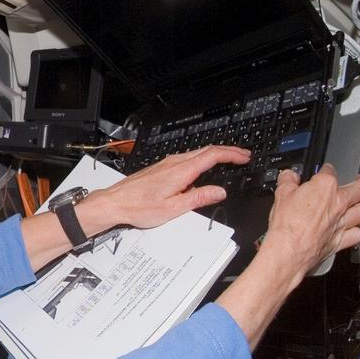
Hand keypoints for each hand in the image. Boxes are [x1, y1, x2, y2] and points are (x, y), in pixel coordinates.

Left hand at [84, 145, 250, 231]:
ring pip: (196, 153)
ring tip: (228, 160)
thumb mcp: (173, 208)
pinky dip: (202, 159)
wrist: (115, 203)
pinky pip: (186, 159)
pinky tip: (203, 168)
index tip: (245, 157)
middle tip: (243, 156)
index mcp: (180, 171)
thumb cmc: (138, 207)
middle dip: (227, 152)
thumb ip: (198, 198)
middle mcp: (173, 163)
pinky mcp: (161, 168)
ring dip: (215, 155)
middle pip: (206, 150)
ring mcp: (166, 164)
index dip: (232, 154)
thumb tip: (219, 192)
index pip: (212, 155)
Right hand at [260, 165, 359, 279]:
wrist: (290, 249)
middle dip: (359, 183)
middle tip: (357, 182)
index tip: (324, 171)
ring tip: (357, 205)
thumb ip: (287, 182)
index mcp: (324, 187)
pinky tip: (350, 229)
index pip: (330, 171)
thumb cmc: (287, 224)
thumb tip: (289, 176)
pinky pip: (357, 233)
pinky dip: (356, 230)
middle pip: (359, 189)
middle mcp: (338, 203)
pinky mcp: (342, 240)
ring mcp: (342, 222)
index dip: (326, 169)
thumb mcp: (280, 195)